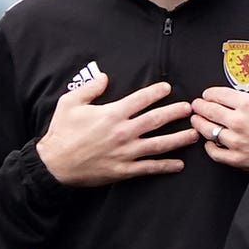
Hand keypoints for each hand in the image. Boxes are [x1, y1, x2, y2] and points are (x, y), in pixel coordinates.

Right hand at [36, 72, 198, 186]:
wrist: (55, 164)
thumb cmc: (62, 132)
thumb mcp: (70, 103)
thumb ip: (90, 88)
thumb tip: (105, 77)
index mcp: (111, 114)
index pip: (140, 99)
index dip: (156, 92)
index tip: (167, 88)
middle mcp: (122, 132)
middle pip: (156, 120)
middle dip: (175, 113)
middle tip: (189, 109)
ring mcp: (125, 153)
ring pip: (159, 145)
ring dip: (179, 139)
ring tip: (193, 135)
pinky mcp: (124, 170)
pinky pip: (149, 168)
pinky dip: (165, 166)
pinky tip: (179, 164)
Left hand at [188, 53, 248, 170]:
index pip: (219, 94)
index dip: (210, 93)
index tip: (207, 94)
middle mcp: (238, 121)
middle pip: (209, 111)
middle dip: (200, 107)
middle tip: (196, 105)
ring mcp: (237, 141)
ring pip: (209, 131)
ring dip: (200, 125)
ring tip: (196, 121)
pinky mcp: (239, 159)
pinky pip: (216, 153)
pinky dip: (209, 148)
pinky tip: (209, 144)